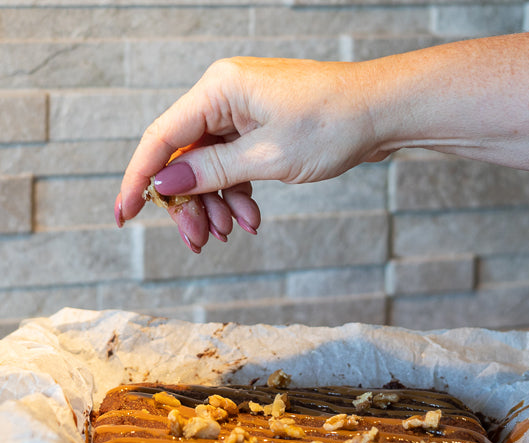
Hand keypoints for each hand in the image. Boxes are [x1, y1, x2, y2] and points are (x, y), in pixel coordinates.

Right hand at [116, 57, 389, 251]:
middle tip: (197, 242)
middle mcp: (225, 96)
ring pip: (211, 166)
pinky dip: (239, 194)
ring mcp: (243, 113)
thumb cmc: (332, 124)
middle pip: (185, 157)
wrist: (381, 113)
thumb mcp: (267, 156)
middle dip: (191, 203)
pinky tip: (250, 218)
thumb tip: (164, 184)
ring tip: (232, 233)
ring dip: (218, 204)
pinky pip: (235, 165)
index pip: (162, 138)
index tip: (123, 214)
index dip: (139, 179)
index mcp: (219, 90)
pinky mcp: (260, 128)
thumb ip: (211, 171)